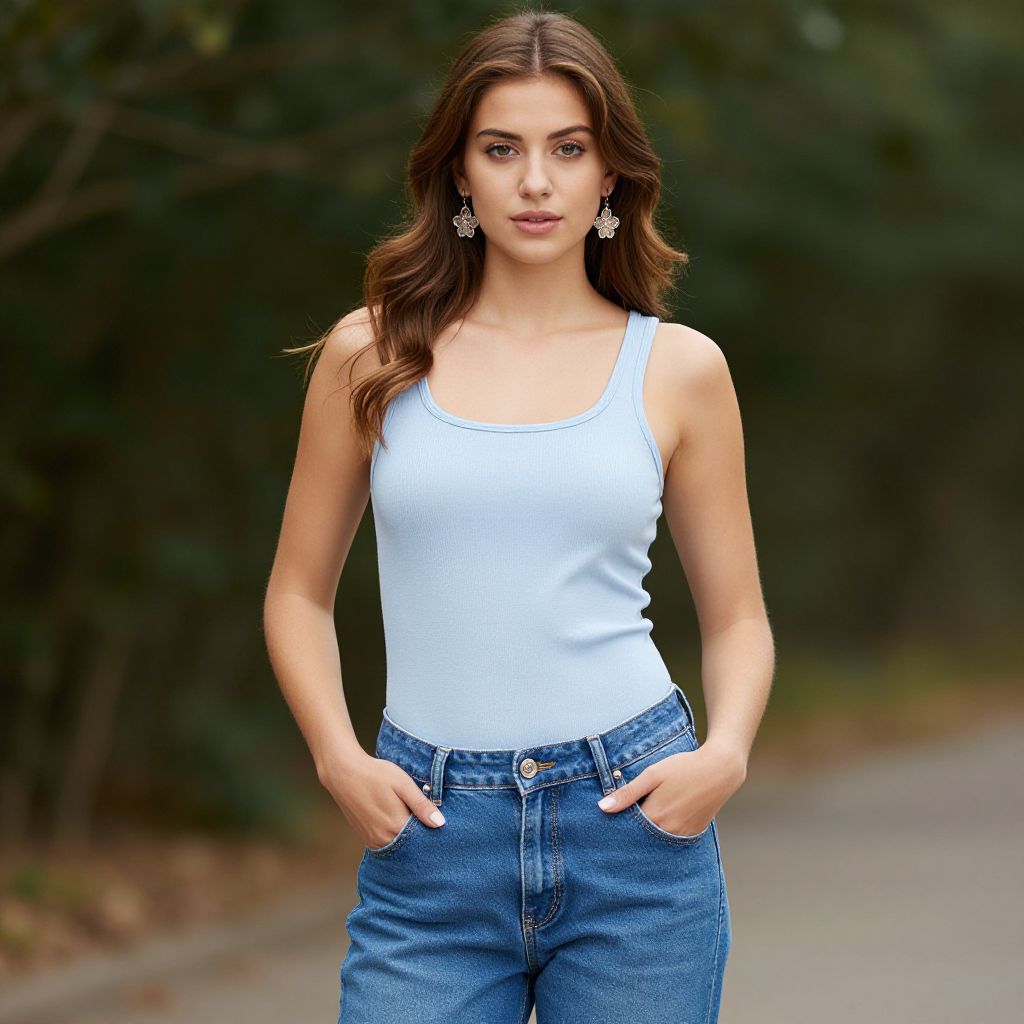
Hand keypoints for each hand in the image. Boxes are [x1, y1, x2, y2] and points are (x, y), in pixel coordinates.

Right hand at [319, 750, 445, 847]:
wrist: (343, 773)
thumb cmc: (375, 775)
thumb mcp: (403, 784)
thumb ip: (421, 805)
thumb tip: (440, 823)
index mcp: (396, 827)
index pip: (423, 839)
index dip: (431, 830)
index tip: (438, 820)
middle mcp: (383, 839)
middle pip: (410, 844)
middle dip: (420, 834)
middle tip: (424, 815)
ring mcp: (372, 840)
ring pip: (398, 844)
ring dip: (406, 835)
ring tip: (409, 815)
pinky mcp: (365, 837)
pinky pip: (386, 843)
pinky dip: (394, 835)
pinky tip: (396, 819)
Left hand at [597, 743, 744, 834]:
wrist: (720, 769)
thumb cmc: (684, 768)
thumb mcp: (652, 775)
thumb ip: (627, 793)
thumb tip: (602, 808)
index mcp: (654, 817)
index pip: (627, 828)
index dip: (619, 822)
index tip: (612, 817)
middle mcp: (668, 831)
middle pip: (641, 837)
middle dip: (632, 830)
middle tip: (627, 817)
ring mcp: (682, 835)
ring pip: (656, 839)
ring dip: (648, 831)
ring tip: (647, 815)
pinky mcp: (693, 834)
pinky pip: (672, 838)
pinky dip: (664, 831)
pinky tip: (663, 817)